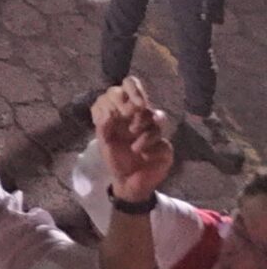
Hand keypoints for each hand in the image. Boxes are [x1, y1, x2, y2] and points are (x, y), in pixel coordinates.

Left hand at [93, 79, 175, 201]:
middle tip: (131, 128)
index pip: (129, 86)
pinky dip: (151, 148)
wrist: (128, 182)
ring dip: (144, 134)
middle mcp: (139, 117)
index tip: (128, 104)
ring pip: (156, 119)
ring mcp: (154, 130)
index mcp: (123, 110)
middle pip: (144, 101)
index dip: (132, 89)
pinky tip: (143, 155)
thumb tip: (108, 112)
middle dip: (139, 113)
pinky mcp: (164, 146)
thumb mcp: (104, 142)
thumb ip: (103, 126)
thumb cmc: (115, 158)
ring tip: (134, 147)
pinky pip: (162, 141)